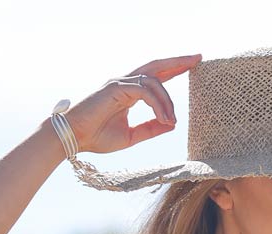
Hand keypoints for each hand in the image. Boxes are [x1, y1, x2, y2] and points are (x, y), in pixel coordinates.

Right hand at [59, 54, 202, 154]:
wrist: (74, 138)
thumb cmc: (97, 137)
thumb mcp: (130, 136)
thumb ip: (150, 129)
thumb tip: (170, 125)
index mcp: (128, 92)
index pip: (155, 77)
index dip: (173, 70)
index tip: (192, 66)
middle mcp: (125, 83)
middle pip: (156, 66)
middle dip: (177, 62)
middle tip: (197, 58)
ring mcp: (120, 83)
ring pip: (153, 82)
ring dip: (167, 101)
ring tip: (172, 120)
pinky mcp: (116, 88)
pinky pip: (144, 91)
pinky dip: (157, 104)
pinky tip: (164, 118)